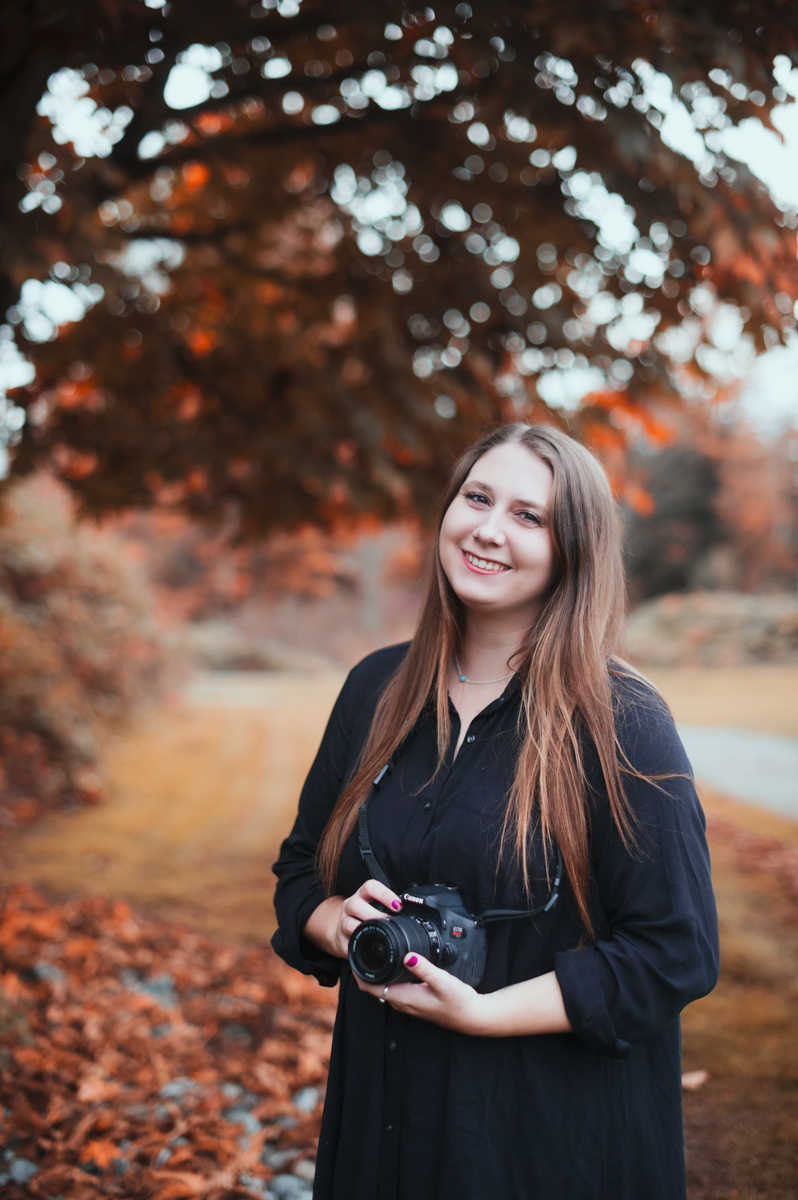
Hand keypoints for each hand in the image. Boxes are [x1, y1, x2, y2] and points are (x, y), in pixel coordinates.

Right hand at [303, 879, 403, 960]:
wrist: (342, 932)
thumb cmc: (366, 917)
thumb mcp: (375, 906)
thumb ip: (390, 907)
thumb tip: (413, 911)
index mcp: (362, 896)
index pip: (370, 887)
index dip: (384, 894)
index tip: (398, 905)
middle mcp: (350, 906)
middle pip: (356, 905)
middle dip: (373, 914)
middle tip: (389, 923)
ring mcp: (342, 923)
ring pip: (348, 923)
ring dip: (364, 930)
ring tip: (378, 936)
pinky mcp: (340, 941)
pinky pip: (345, 945)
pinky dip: (356, 948)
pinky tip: (367, 950)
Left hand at [356, 952, 490, 1034]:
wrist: (471, 1016)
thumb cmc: (458, 1002)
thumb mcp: (442, 982)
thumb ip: (425, 968)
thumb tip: (408, 956)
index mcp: (402, 997)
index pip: (368, 987)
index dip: (358, 971)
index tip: (355, 952)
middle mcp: (401, 1002)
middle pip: (372, 986)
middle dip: (364, 969)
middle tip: (363, 947)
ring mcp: (407, 1003)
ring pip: (383, 987)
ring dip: (376, 972)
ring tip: (375, 952)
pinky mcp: (415, 1001)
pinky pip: (394, 988)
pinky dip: (388, 976)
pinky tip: (395, 964)